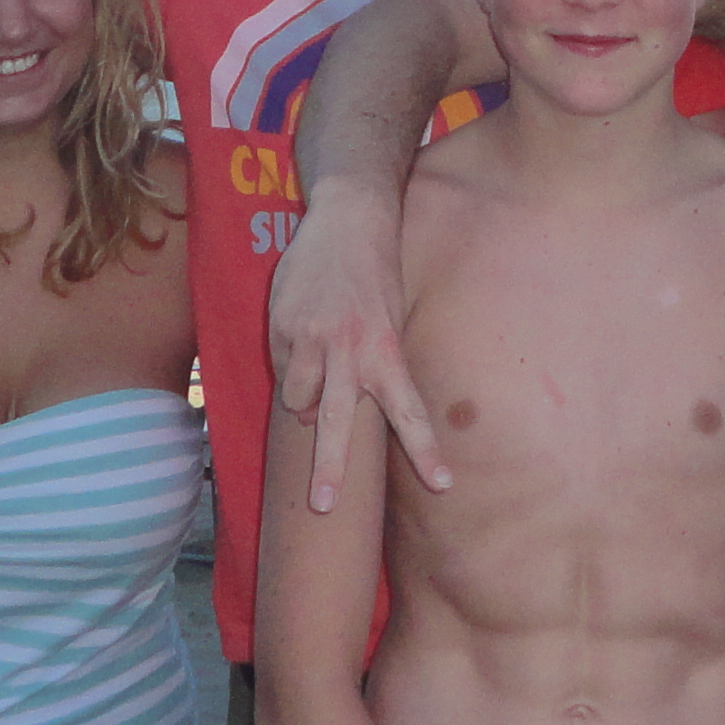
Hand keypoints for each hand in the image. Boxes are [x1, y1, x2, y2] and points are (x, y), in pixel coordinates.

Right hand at [268, 184, 447, 506]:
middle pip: (336, 422)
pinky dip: (289, 365)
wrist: (349, 219)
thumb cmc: (375, 275)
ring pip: (298, 400)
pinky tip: (300, 337)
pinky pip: (281, 366)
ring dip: (302, 404)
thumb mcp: (391, 320)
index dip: (425, 451)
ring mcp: (312, 338)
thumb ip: (375, 365)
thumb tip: (342, 412)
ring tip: (311, 381)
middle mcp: (349, 349)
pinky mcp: (282, 325)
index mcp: (385, 351)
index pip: (409, 411)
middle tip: (324, 505)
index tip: (443, 486)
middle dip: (330, 467)